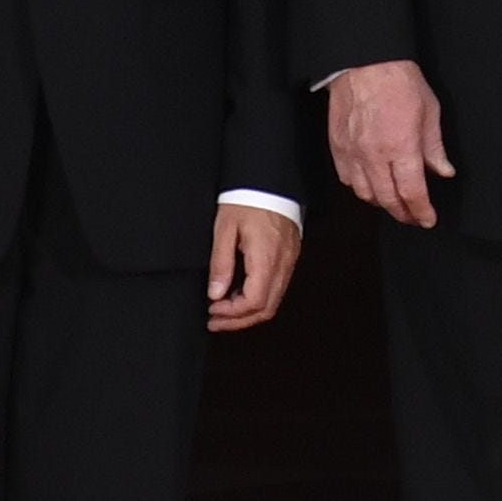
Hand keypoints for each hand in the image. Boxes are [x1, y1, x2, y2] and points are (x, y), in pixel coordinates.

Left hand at [207, 201, 301, 331]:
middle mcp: (283, 265)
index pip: (254, 302)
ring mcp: (289, 262)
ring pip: (273, 302)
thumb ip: (221, 264)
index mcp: (266, 259)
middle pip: (266, 309)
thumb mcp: (224, 229)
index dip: (232, 313)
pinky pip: (277, 287)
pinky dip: (258, 298)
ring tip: (223, 311)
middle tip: (215, 321)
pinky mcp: (290, 257)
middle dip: (239, 321)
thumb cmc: (246, 198)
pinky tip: (239, 294)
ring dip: (248, 312)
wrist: (269, 179)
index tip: (212, 309)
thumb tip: (216, 294)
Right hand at [327, 61, 452, 228]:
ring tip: (393, 201)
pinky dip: (359, 188)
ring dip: (381, 202)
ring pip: (365, 194)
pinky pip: (346, 179)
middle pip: (388, 200)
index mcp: (402, 147)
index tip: (428, 219)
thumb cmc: (398, 80)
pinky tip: (370, 184)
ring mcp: (353, 153)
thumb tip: (443, 170)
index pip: (413, 193)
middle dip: (403, 213)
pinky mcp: (338, 146)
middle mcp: (375, 155)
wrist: (364, 61)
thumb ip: (434, 147)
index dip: (422, 212)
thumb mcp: (430, 110)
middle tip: (413, 216)